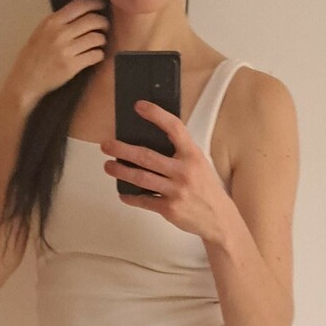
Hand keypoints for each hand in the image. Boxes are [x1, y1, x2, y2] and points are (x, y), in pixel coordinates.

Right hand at [8, 0, 109, 105]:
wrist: (26, 80)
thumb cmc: (33, 55)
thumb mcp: (41, 31)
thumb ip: (58, 22)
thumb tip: (80, 13)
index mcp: (52, 22)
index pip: (78, 6)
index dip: (94, 3)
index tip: (101, 5)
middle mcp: (60, 33)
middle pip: (92, 20)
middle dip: (102, 22)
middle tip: (104, 26)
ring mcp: (67, 50)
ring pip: (96, 38)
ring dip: (101, 39)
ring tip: (99, 42)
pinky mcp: (72, 66)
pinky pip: (95, 55)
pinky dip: (99, 54)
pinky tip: (97, 55)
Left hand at [103, 100, 231, 241]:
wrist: (219, 219)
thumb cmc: (205, 188)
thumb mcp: (199, 163)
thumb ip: (180, 152)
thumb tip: (150, 139)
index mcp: (192, 155)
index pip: (174, 128)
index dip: (156, 115)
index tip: (139, 107)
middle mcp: (184, 171)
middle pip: (146, 156)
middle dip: (122, 149)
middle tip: (107, 145)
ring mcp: (176, 191)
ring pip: (141, 178)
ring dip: (120, 171)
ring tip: (109, 166)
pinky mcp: (170, 209)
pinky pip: (144, 201)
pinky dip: (130, 197)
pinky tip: (123, 193)